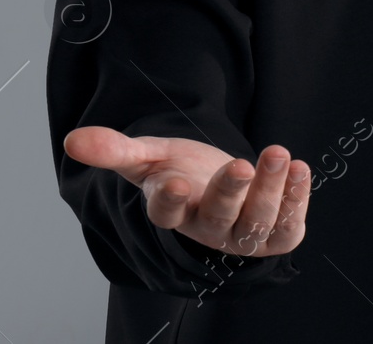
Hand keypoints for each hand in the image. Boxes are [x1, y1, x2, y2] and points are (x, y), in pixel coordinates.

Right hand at [63, 126, 311, 257]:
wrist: (224, 184)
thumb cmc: (182, 170)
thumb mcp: (149, 155)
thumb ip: (115, 150)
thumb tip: (72, 139)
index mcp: (173, 209)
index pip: (166, 213)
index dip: (168, 200)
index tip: (173, 182)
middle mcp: (208, 227)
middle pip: (218, 217)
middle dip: (232, 192)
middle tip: (242, 164)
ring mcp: (243, 233)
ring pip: (257, 221)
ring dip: (271, 189)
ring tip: (279, 154)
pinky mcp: (276, 234)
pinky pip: (288, 225)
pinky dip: (297, 197)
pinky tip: (300, 168)